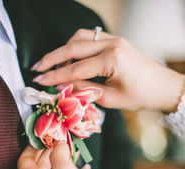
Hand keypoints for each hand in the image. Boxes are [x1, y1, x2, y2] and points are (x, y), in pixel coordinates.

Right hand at [32, 29, 184, 111]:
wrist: (162, 86)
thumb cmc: (141, 96)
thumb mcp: (111, 99)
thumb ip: (85, 90)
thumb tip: (63, 87)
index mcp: (112, 60)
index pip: (76, 68)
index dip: (55, 76)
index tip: (40, 81)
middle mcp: (112, 44)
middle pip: (73, 47)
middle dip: (52, 58)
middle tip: (37, 68)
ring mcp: (114, 39)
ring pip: (80, 38)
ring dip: (63, 50)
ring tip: (51, 65)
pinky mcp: (115, 40)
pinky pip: (89, 38)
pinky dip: (75, 47)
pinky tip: (69, 57)